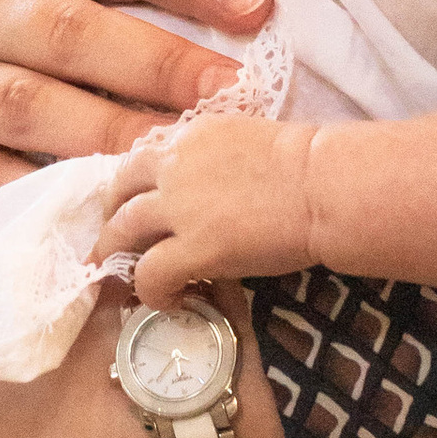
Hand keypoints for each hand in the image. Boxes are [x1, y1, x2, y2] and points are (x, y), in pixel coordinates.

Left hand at [101, 112, 317, 303]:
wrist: (324, 187)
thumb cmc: (310, 166)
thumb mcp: (253, 143)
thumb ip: (222, 160)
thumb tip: (219, 186)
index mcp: (191, 136)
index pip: (144, 159)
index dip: (136, 187)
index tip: (140, 205)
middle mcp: (174, 166)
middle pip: (119, 190)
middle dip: (112, 218)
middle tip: (117, 242)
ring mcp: (178, 208)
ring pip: (121, 231)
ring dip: (119, 256)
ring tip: (129, 278)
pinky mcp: (191, 248)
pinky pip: (149, 273)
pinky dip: (150, 290)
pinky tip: (168, 300)